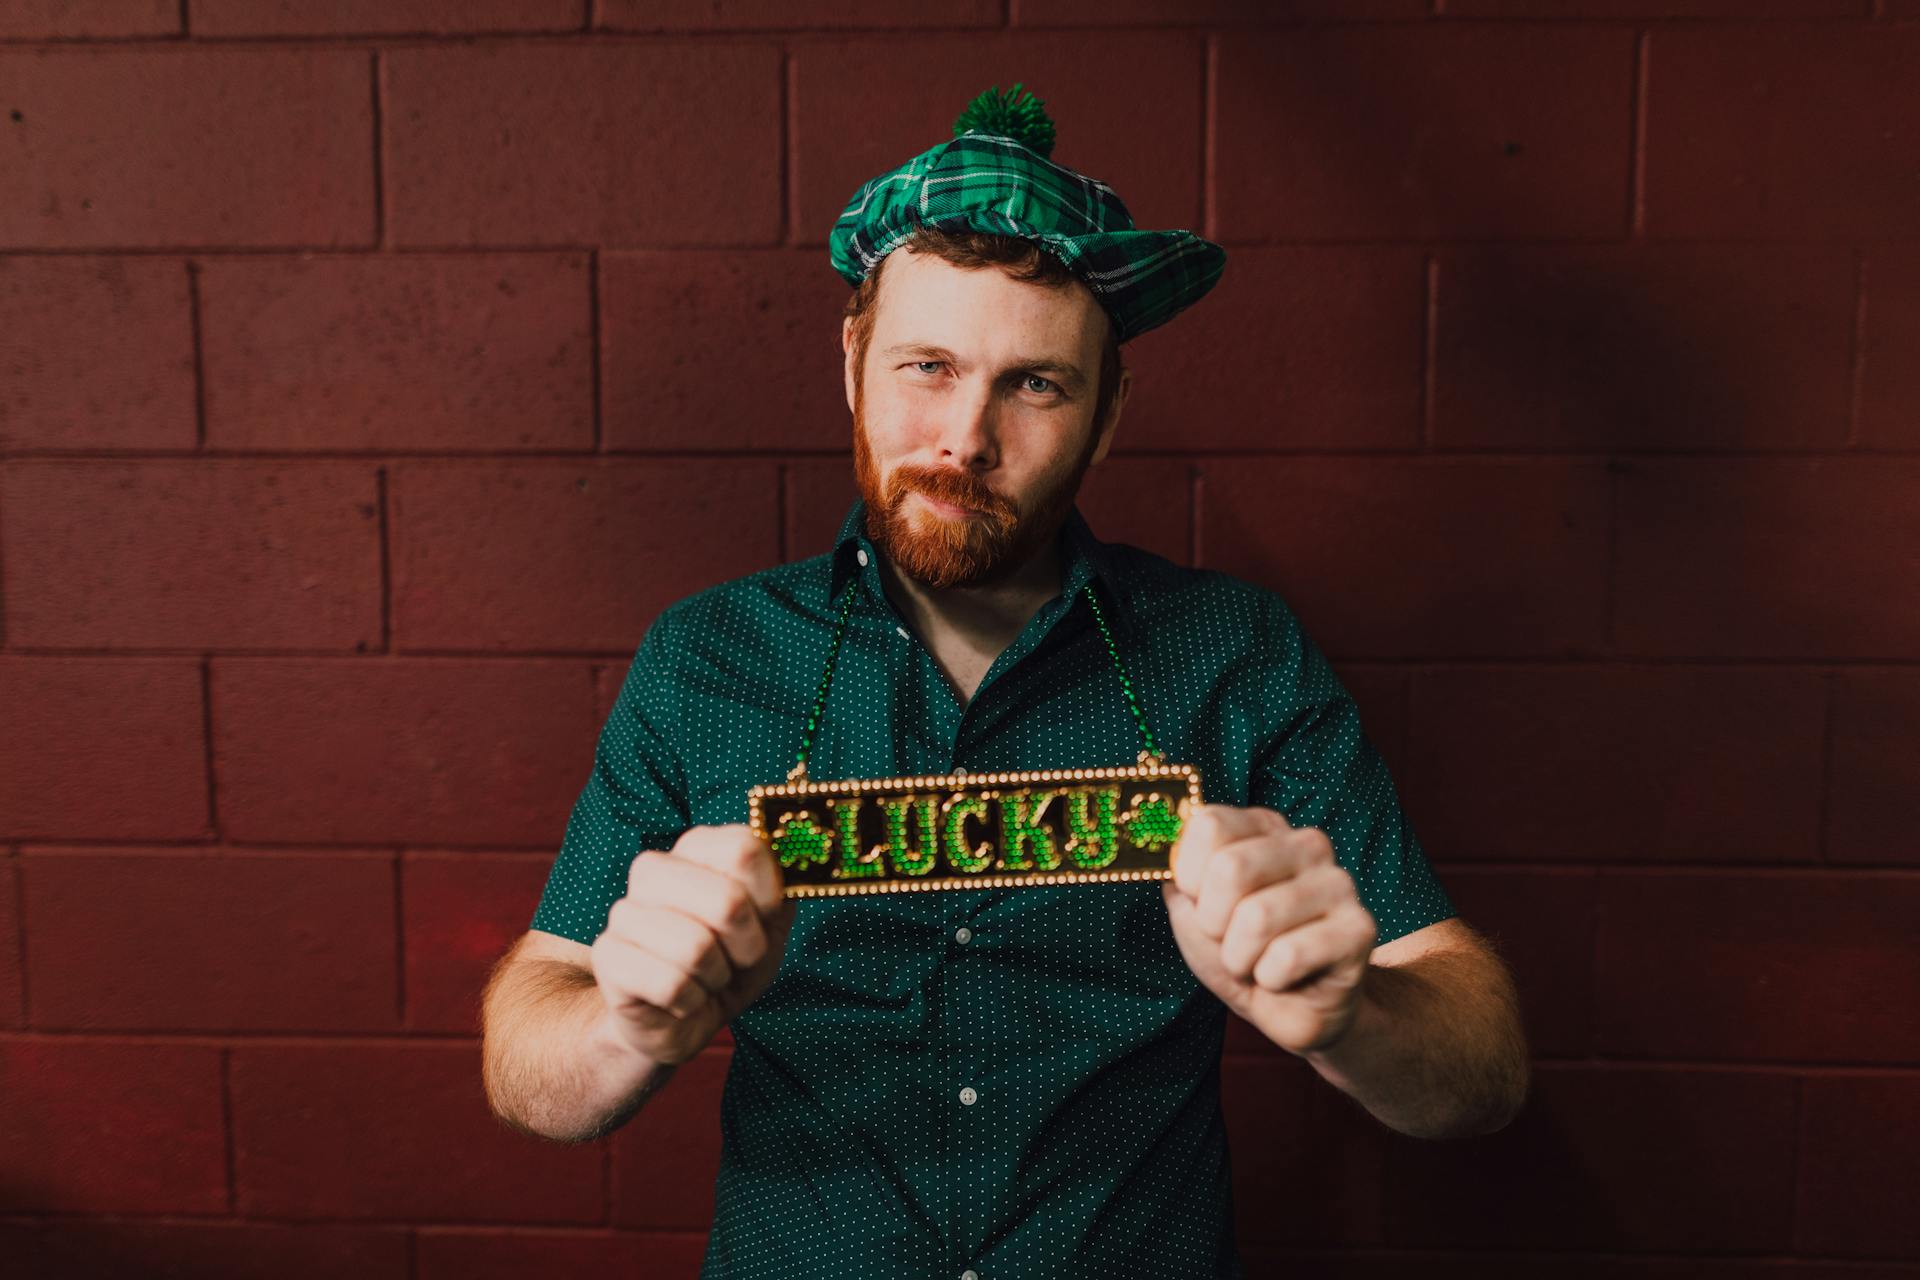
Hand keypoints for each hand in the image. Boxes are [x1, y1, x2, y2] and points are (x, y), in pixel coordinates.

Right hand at [590, 824, 795, 1066]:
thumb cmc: (730, 964)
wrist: (681, 1020)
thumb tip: (795, 855)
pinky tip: (681, 998)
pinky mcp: (608, 955)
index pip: (744, 848)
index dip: (767, 896)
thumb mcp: (770, 926)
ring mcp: (624, 910)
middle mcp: (654, 868)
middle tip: (736, 960)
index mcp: (697, 848)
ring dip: (716, 978)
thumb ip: (783, 889)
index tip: (763, 918)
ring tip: (706, 978)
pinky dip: (690, 1002)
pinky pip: (671, 984)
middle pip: (727, 901)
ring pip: (697, 948)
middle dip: (747, 947)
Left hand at [1163, 803, 1377, 1055]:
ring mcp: (1338, 883)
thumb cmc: (1242, 952)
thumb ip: (1177, 880)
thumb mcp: (1194, 915)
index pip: (1209, 824)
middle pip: (1231, 867)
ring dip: (1240, 958)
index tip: (1200, 902)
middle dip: (1213, 923)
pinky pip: (1287, 957)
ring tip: (1256, 962)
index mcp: (1263, 828)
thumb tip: (1162, 855)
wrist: (1294, 1008)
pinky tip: (1285, 977)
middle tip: (1228, 941)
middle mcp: (1305, 844)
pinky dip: (1270, 979)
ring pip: (1256, 918)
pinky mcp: (1359, 928)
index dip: (1189, 875)